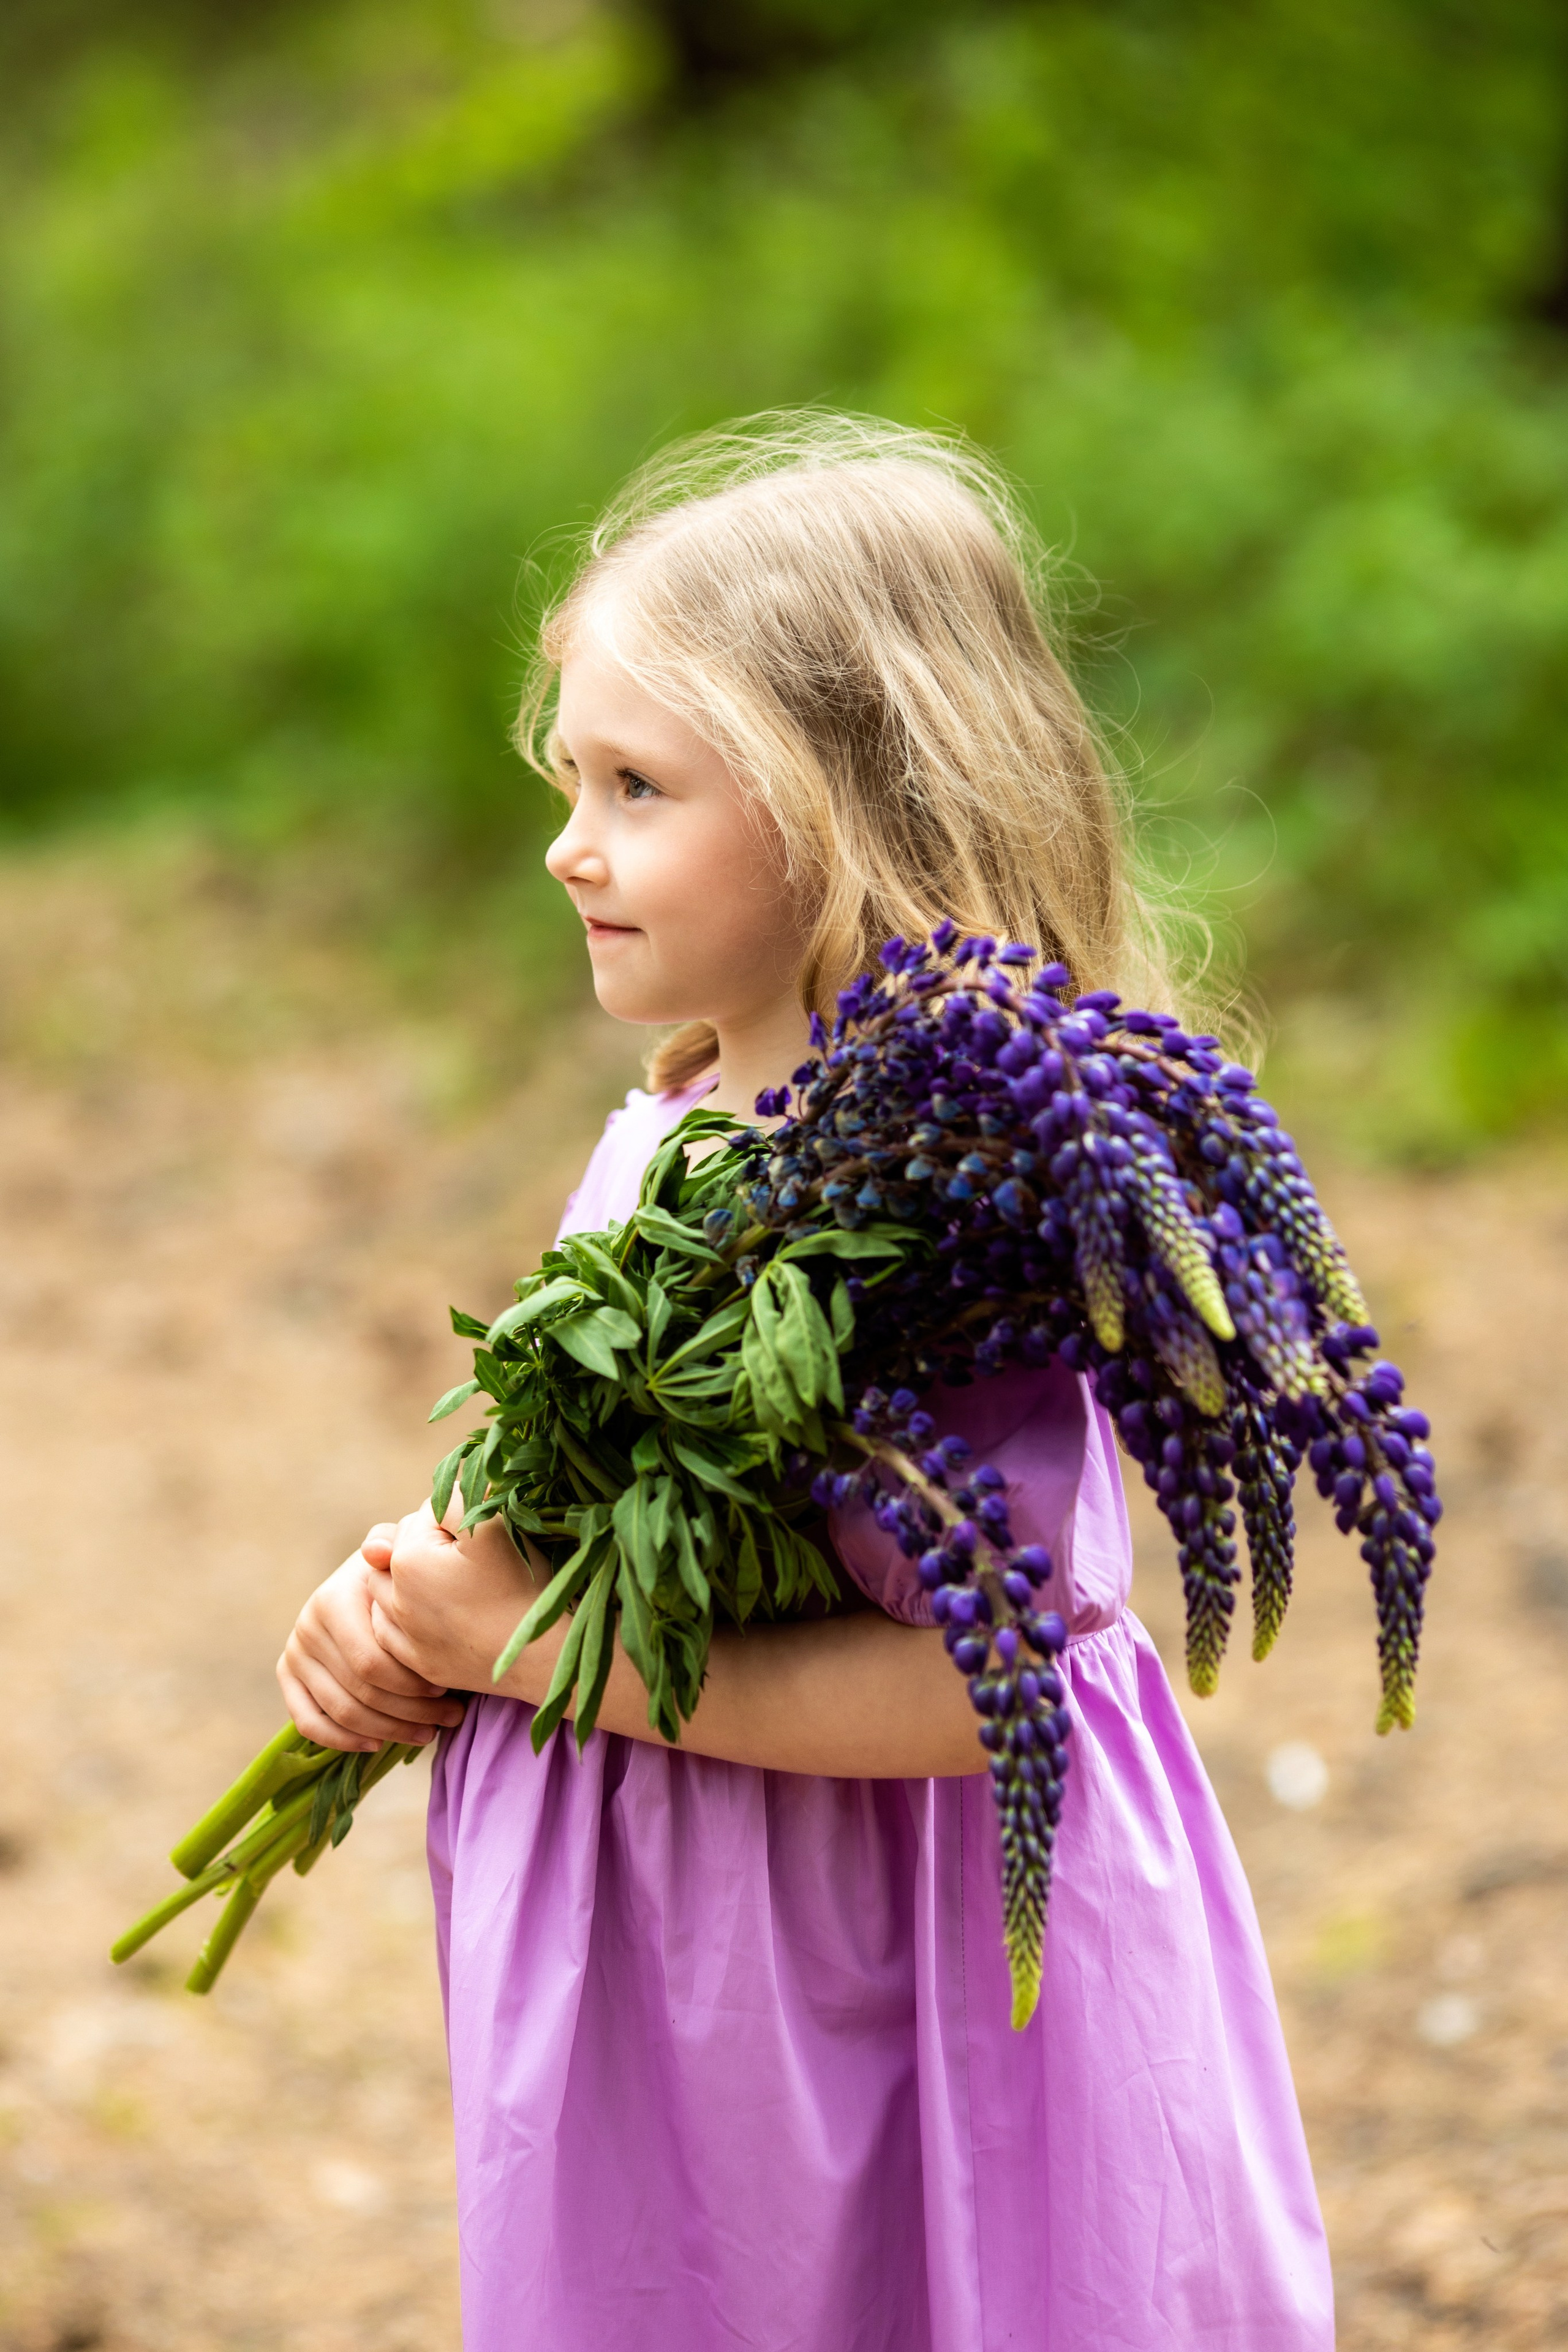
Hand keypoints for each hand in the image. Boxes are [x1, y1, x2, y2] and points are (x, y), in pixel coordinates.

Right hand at [276, 1542, 467, 1753]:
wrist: (370, 1577)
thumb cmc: (400, 1573)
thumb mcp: (404, 1554)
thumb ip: (398, 1545)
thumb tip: (376, 1553)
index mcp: (333, 1599)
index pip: (372, 1663)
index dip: (413, 1686)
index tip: (450, 1689)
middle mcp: (307, 1626)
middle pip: (360, 1692)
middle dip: (410, 1712)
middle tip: (451, 1717)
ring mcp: (295, 1652)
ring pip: (341, 1712)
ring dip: (389, 1730)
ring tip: (429, 1733)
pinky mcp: (289, 1675)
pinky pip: (308, 1721)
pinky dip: (343, 1739)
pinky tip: (378, 1744)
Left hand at [368, 1501, 551, 1700]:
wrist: (541, 1655)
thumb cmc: (520, 1585)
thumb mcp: (492, 1525)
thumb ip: (454, 1497)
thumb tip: (439, 1494)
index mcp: (407, 1559)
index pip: (422, 1516)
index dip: (455, 1517)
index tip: (482, 1535)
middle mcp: (395, 1600)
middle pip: (402, 1550)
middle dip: (429, 1545)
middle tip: (473, 1557)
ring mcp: (405, 1637)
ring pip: (390, 1589)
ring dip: (409, 1579)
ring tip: (449, 1581)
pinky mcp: (420, 1664)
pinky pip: (392, 1631)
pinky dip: (403, 1617)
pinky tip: (431, 1613)